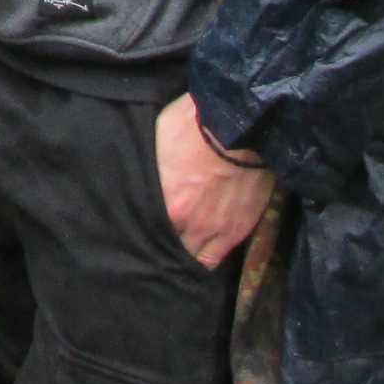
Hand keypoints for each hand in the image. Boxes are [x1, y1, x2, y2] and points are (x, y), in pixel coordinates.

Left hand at [154, 93, 276, 268]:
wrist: (242, 124)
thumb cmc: (196, 123)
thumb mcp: (159, 138)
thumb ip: (153, 168)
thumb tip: (141, 174)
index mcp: (164, 202)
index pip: (146, 230)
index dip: (144, 229)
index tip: (141, 226)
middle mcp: (187, 223)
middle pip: (169, 248)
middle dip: (163, 245)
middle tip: (160, 239)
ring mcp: (213, 230)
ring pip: (192, 260)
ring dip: (185, 255)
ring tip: (179, 250)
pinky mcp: (237, 230)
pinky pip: (216, 258)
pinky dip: (206, 260)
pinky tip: (199, 255)